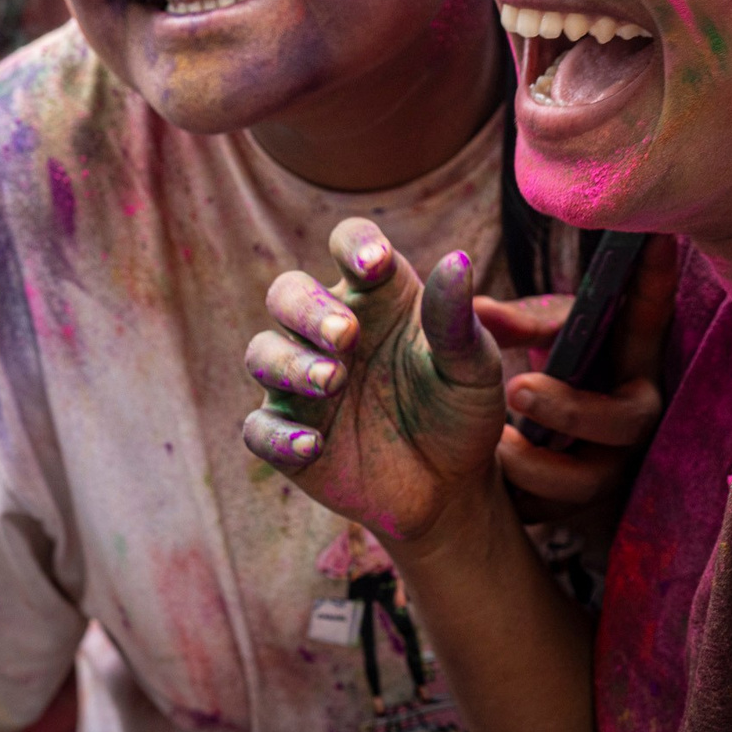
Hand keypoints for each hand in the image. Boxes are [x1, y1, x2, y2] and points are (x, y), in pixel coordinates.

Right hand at [242, 218, 506, 551]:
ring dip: (290, 363)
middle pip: (288, 294)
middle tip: (346, 335)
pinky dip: (278, 435)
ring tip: (333, 381)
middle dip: (308, 308)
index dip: (354, 244)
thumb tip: (456, 259)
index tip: (374, 264)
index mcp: (375, 297)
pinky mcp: (289, 436)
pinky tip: (313, 446)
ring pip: (263, 354)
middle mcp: (328, 331)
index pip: (350, 244)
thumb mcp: (471, 367)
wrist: (453, 487)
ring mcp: (302, 384)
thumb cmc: (460, 409)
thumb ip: (456, 319)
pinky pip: (261, 429)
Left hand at [475, 294, 665, 524]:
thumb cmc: (549, 376)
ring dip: (538, 463)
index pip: (650, 319)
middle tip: (516, 387)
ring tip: (494, 444)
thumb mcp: (541, 343)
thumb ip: (514, 327)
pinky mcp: (578, 509)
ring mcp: (610, 466)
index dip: (655, 281)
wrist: (531, 456)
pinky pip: (554, 514)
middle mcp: (630, 416)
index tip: (653, 234)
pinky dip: (521, 498)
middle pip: (624, 420)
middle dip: (571, 407)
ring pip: (587, 480)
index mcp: (629, 363)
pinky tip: (490, 483)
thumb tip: (473, 310)